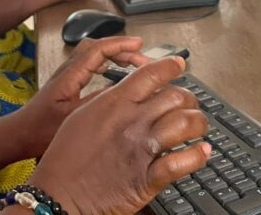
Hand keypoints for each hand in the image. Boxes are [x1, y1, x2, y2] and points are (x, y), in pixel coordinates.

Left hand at [17, 37, 149, 156]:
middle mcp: (67, 70)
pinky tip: (115, 72)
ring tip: (133, 62)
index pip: (97, 50)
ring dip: (114, 54)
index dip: (119, 44)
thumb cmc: (40, 130)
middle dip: (120, 48)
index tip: (138, 45)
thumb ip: (95, 103)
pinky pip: (90, 63)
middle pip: (96, 47)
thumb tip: (121, 90)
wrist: (19, 135)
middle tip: (141, 57)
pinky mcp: (67, 82)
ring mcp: (66, 75)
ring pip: (93, 54)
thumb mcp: (72, 119)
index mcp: (68, 76)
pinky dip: (106, 62)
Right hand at [29, 56, 210, 214]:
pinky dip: (198, 156)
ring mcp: (141, 149)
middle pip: (175, 96)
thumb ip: (108, 101)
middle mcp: (131, 122)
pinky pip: (182, 162)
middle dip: (188, 98)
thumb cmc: (64, 159)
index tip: (179, 64)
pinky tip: (202, 152)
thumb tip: (128, 91)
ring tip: (199, 126)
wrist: (58, 195)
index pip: (151, 74)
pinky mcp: (147, 178)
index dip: (170, 66)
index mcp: (114, 103)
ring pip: (185, 123)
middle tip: (190, 103)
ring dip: (198, 123)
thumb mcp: (81, 116)